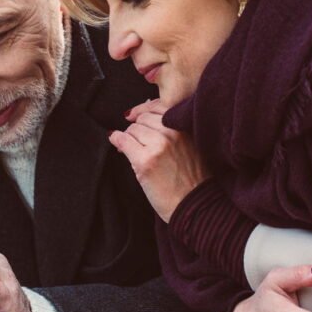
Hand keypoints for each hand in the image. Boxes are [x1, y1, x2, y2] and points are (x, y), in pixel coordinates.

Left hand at [108, 99, 208, 221]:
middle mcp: (173, 132)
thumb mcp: (189, 146)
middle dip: (137, 128)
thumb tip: (138, 114)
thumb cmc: (193, 179)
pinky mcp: (145, 161)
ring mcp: (158, 146)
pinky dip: (116, 140)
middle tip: (136, 141)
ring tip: (132, 150)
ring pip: (132, 130)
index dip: (143, 111)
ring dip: (129, 138)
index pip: (158, 106)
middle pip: (142, 118)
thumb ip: (171, 130)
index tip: (133, 116)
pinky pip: (122, 141)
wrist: (195, 205)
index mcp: (185, 126)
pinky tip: (116, 145)